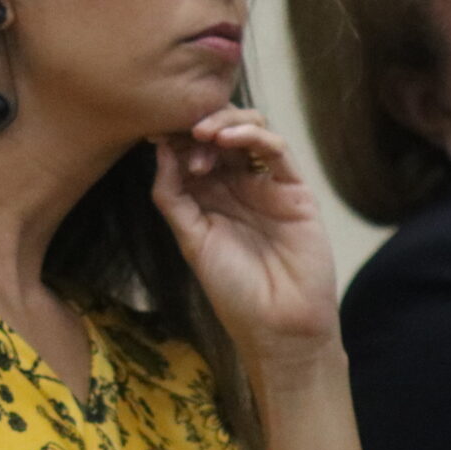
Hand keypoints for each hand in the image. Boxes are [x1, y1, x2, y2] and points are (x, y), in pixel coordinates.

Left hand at [150, 108, 339, 365]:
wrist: (276, 326)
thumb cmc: (233, 290)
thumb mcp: (190, 240)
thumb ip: (173, 196)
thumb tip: (159, 151)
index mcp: (210, 195)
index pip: (194, 149)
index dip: (176, 137)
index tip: (154, 133)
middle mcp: (239, 184)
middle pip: (222, 132)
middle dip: (198, 126)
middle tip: (182, 137)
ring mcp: (268, 185)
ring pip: (252, 131)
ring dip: (225, 123)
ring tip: (203, 135)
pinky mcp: (295, 191)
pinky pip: (278, 151)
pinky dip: (253, 136)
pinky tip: (227, 140)